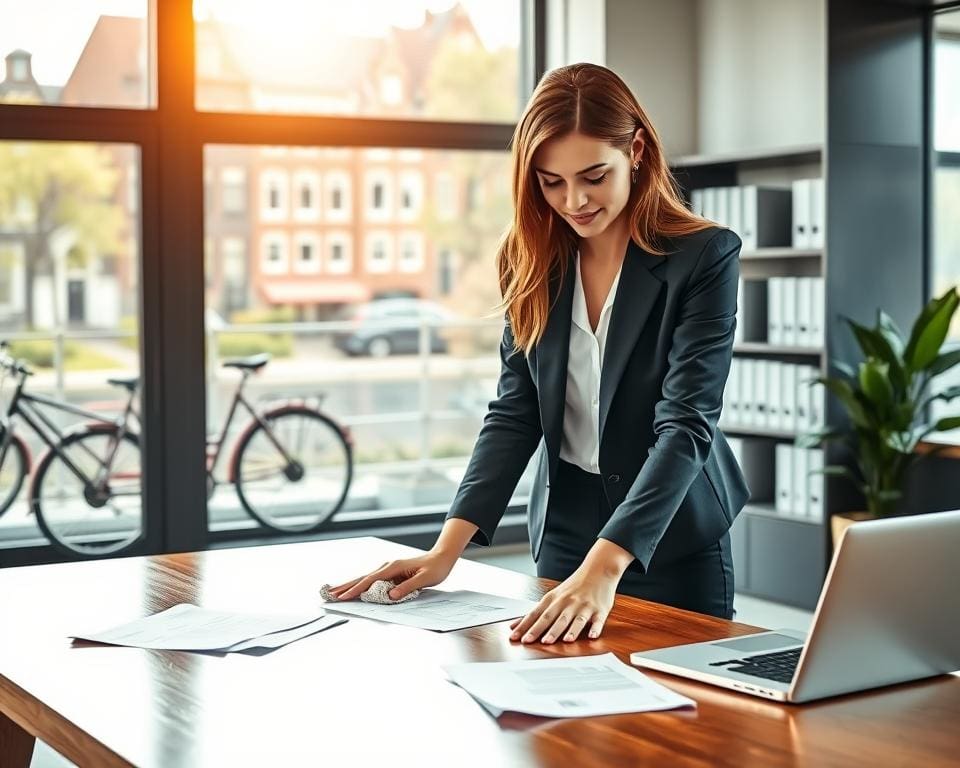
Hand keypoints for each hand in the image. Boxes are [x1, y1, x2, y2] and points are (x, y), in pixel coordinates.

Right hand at [326, 550, 456, 601]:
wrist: (441, 557)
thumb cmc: (435, 568)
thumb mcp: (425, 579)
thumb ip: (407, 587)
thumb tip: (390, 596)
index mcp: (394, 567)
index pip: (370, 580)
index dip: (356, 590)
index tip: (343, 597)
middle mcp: (388, 566)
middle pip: (362, 578)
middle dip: (345, 587)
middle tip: (328, 595)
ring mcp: (388, 569)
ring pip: (364, 578)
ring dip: (349, 585)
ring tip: (334, 592)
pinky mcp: (390, 573)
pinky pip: (371, 580)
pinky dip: (359, 585)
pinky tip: (353, 589)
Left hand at [509, 565, 617, 643]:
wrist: (598, 568)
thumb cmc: (575, 585)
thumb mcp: (554, 595)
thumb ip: (537, 612)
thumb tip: (516, 624)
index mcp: (554, 598)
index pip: (536, 614)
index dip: (525, 626)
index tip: (515, 637)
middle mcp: (567, 602)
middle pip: (552, 617)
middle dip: (540, 630)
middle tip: (530, 641)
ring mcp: (584, 606)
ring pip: (575, 620)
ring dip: (569, 631)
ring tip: (564, 641)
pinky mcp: (600, 610)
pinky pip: (597, 620)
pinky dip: (595, 628)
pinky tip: (592, 636)